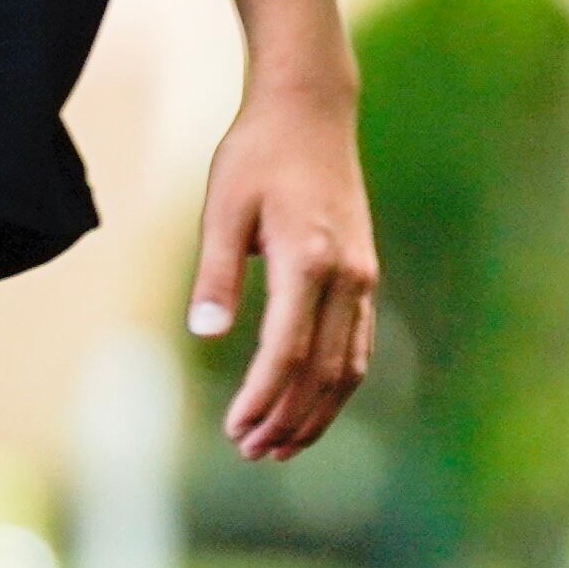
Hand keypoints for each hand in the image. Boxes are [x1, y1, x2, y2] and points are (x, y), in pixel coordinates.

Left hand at [188, 84, 377, 460]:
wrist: (310, 114)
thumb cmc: (256, 157)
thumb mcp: (222, 209)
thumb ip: (215, 274)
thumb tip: (205, 335)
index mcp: (309, 260)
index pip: (287, 350)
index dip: (262, 396)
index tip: (234, 429)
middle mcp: (347, 276)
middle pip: (324, 370)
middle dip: (288, 418)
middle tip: (250, 452)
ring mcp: (363, 278)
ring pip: (349, 366)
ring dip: (316, 411)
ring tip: (278, 447)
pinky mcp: (364, 275)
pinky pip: (355, 344)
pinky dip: (336, 384)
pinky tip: (309, 406)